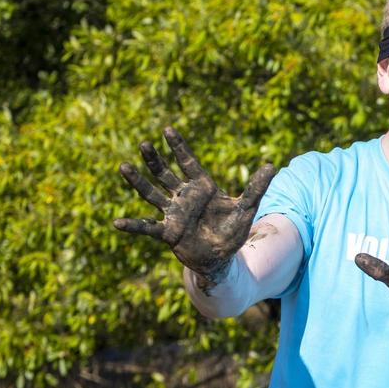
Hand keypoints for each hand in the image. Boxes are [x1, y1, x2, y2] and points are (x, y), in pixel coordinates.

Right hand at [112, 128, 275, 289]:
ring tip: (123, 166)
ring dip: (138, 181)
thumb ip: (256, 188)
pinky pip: (147, 227)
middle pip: (165, 174)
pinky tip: (116, 223)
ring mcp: (173, 213)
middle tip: (145, 144)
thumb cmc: (232, 231)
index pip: (188, 162)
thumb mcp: (247, 208)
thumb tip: (272, 166)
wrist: (222, 257)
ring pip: (151, 193)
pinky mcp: (168, 232)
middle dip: (155, 160)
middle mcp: (183, 197)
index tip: (167, 129)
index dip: (178, 147)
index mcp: (201, 187)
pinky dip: (133, 226)